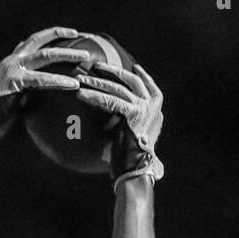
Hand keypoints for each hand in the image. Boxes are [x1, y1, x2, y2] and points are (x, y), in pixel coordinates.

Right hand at [0, 28, 85, 147]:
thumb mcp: (10, 99)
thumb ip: (24, 92)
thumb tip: (37, 99)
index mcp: (10, 63)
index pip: (31, 42)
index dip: (48, 37)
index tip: (64, 35)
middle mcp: (11, 61)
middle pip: (39, 40)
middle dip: (60, 35)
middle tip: (78, 34)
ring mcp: (12, 70)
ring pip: (45, 55)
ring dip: (67, 54)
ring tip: (85, 56)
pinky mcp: (15, 84)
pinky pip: (42, 80)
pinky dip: (60, 81)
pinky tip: (74, 84)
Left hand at [76, 60, 163, 181]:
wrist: (137, 171)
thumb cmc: (133, 160)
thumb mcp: (139, 136)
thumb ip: (136, 123)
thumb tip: (125, 120)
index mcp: (157, 110)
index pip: (148, 85)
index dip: (141, 75)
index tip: (135, 66)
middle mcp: (153, 106)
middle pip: (132, 80)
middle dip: (113, 71)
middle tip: (97, 65)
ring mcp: (144, 108)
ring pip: (117, 88)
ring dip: (97, 82)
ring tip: (81, 78)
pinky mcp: (132, 113)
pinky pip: (109, 101)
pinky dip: (94, 97)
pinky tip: (81, 94)